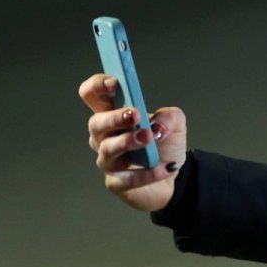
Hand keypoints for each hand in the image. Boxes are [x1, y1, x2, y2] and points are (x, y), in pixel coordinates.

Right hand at [81, 73, 186, 211]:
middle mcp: (105, 137)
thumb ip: (169, 116)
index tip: (115, 83)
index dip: (97, 86)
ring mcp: (108, 160)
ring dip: (128, 141)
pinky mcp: (117, 183)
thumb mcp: (175, 123)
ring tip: (149, 137)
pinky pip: (127, 178)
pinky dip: (148, 172)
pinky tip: (167, 167)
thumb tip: (157, 126)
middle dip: (114, 117)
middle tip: (135, 115)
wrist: (174, 176)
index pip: (92, 95)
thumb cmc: (165, 144)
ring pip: (107, 149)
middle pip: (95, 123)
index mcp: (114, 115)